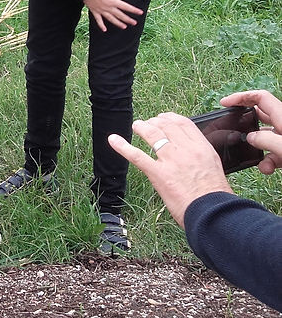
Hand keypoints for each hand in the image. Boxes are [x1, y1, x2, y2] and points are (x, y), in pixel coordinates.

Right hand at [83, 0, 143, 31]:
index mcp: (113, 1)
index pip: (126, 7)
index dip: (133, 10)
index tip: (140, 13)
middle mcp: (108, 8)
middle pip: (120, 15)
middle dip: (128, 19)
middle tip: (134, 23)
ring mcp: (102, 11)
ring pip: (111, 19)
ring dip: (118, 23)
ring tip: (124, 27)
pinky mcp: (95, 12)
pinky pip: (99, 20)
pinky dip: (101, 25)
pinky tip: (104, 30)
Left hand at [108, 113, 232, 226]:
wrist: (213, 212)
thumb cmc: (215, 196)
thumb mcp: (214, 168)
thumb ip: (201, 158)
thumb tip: (192, 155)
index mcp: (202, 148)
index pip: (184, 124)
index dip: (171, 118)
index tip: (164, 117)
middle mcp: (186, 150)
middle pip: (166, 126)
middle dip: (154, 122)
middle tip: (147, 123)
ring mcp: (171, 160)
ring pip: (152, 135)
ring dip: (141, 127)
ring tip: (136, 126)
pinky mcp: (158, 174)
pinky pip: (137, 156)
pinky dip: (123, 147)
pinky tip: (113, 140)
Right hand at [220, 90, 281, 174]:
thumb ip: (264, 140)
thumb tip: (250, 137)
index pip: (259, 97)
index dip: (241, 97)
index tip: (225, 104)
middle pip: (259, 118)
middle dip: (245, 128)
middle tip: (233, 134)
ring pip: (264, 139)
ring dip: (256, 151)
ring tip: (258, 162)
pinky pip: (272, 153)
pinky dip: (267, 161)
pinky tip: (267, 169)